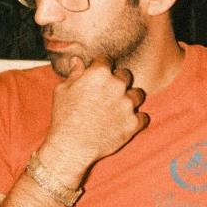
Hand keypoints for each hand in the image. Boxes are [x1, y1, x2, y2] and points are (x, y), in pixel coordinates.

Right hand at [40, 55, 148, 183]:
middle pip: (126, 75)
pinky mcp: (133, 123)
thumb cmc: (64, 117)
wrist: (72, 146)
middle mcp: (117, 85)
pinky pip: (143, 117)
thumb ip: (74, 73)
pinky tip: (125, 121)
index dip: (101, 67)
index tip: (98, 75)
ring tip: (119, 107)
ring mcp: (127, 104)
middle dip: (118, 81)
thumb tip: (78, 61)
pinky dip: (136, 119)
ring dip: (130, 98)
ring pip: (138, 94)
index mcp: (99, 73)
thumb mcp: (62, 90)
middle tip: (108, 93)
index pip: (106, 60)